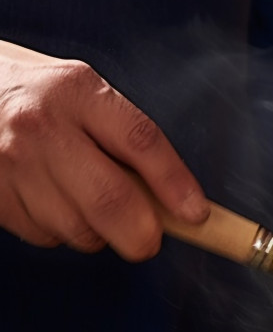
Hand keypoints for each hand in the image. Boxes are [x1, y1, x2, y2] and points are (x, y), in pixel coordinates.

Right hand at [0, 41, 207, 259]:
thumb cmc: (36, 97)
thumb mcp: (83, 95)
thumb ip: (127, 138)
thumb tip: (178, 199)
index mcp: (77, 91)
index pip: (141, 141)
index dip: (175, 184)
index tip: (195, 214)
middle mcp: (42, 126)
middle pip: (112, 201)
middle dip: (142, 235)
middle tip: (149, 239)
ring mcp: (11, 163)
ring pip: (80, 230)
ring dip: (97, 232)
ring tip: (84, 201)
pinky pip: (46, 237)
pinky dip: (60, 232)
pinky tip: (50, 202)